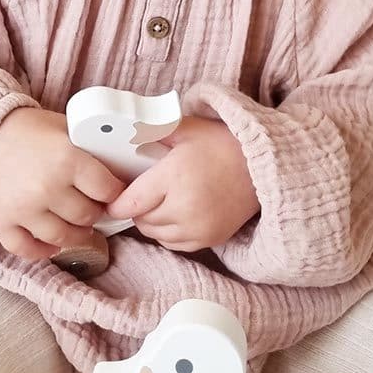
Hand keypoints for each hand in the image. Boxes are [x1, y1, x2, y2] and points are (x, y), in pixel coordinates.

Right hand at [0, 106, 125, 261]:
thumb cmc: (28, 129)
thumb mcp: (66, 128)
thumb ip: (90, 150)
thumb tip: (119, 171)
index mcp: (67, 159)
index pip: (107, 190)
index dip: (114, 192)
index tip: (114, 193)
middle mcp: (46, 187)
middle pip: (87, 216)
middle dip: (94, 211)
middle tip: (92, 205)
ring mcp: (22, 209)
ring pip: (63, 238)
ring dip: (74, 233)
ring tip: (76, 224)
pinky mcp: (0, 223)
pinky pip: (28, 250)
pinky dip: (42, 250)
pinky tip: (50, 242)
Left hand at [104, 115, 259, 252]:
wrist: (261, 165)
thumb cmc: (223, 143)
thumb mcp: (186, 128)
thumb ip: (154, 130)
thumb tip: (125, 130)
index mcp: (174, 177)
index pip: (132, 202)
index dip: (116, 203)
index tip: (111, 200)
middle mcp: (185, 207)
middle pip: (142, 220)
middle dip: (135, 209)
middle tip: (138, 193)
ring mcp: (199, 227)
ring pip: (157, 235)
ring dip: (151, 222)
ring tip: (156, 202)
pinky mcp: (210, 239)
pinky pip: (175, 244)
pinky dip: (168, 233)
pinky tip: (173, 213)